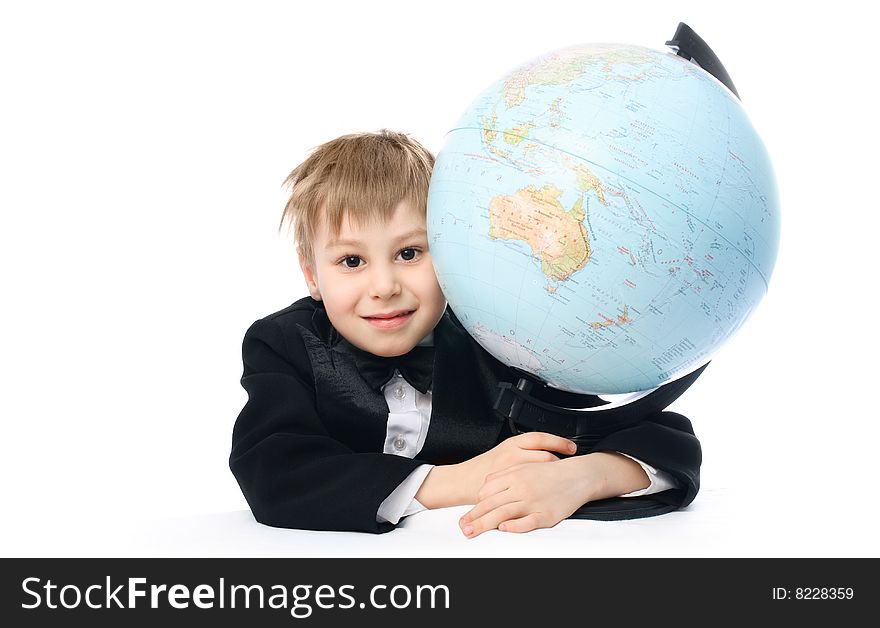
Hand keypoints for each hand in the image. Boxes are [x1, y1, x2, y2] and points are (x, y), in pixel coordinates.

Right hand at [458, 432, 576, 503]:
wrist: (462, 482)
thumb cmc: (481, 468)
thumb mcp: (501, 452)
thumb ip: (520, 451)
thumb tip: (545, 450)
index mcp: (511, 445)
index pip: (541, 438)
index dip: (559, 442)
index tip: (572, 447)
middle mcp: (512, 456)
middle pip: (545, 456)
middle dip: (560, 462)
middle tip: (569, 467)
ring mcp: (512, 473)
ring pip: (542, 472)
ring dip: (554, 476)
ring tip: (562, 480)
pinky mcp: (510, 489)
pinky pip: (532, 488)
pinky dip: (544, 489)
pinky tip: (550, 492)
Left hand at [458, 456, 602, 537]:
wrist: (578, 475)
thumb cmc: (550, 472)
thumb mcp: (524, 467)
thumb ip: (504, 476)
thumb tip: (485, 488)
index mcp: (515, 475)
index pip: (488, 492)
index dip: (474, 506)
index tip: (464, 516)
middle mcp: (521, 488)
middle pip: (492, 504)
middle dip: (474, 518)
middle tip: (462, 528)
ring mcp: (533, 501)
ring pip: (504, 513)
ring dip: (485, 524)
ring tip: (472, 532)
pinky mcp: (546, 514)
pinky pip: (527, 522)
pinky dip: (514, 526)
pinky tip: (504, 529)